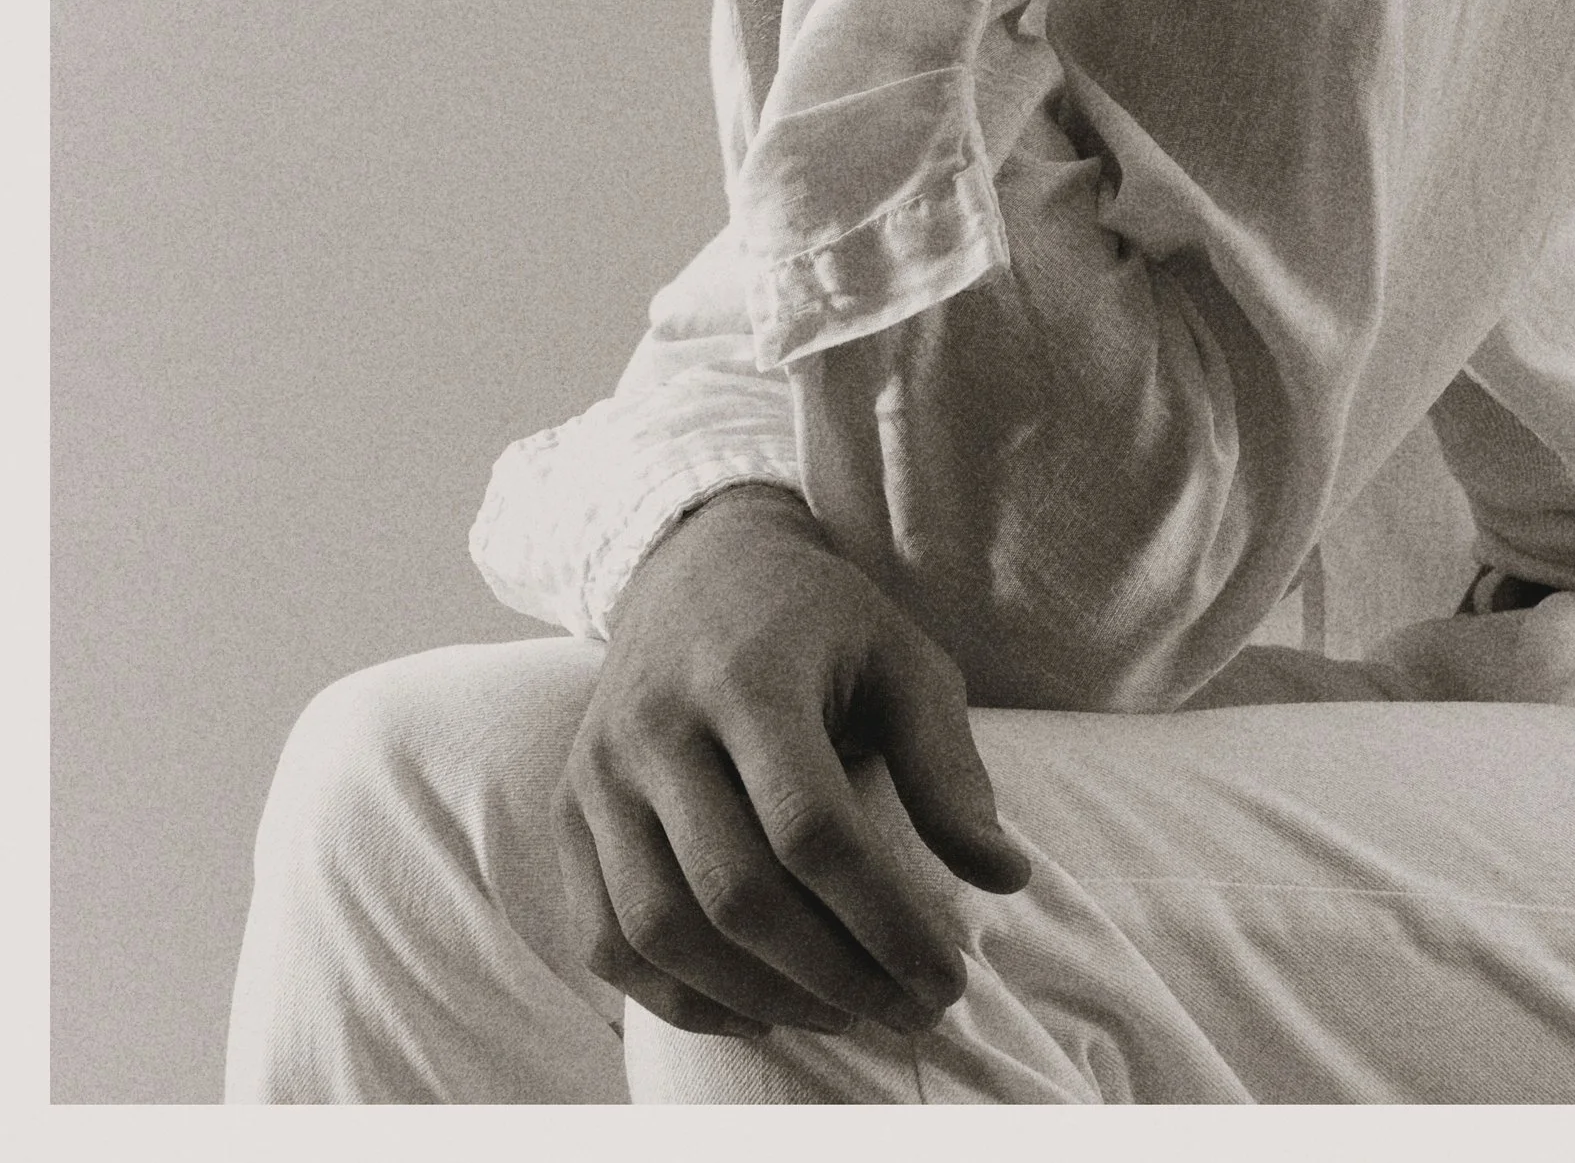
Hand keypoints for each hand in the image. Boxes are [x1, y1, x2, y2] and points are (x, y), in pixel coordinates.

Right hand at [554, 484, 1030, 1039]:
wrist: (699, 565)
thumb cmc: (821, 622)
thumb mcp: (902, 659)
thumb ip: (947, 767)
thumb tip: (1002, 877)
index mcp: (749, 677)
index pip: (813, 831)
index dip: (885, 920)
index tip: (948, 975)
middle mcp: (657, 727)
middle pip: (736, 892)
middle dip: (834, 973)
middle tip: (910, 1008)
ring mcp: (600, 775)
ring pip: (662, 929)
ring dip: (759, 998)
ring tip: (844, 1012)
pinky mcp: (569, 814)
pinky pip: (606, 939)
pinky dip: (677, 997)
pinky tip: (757, 1010)